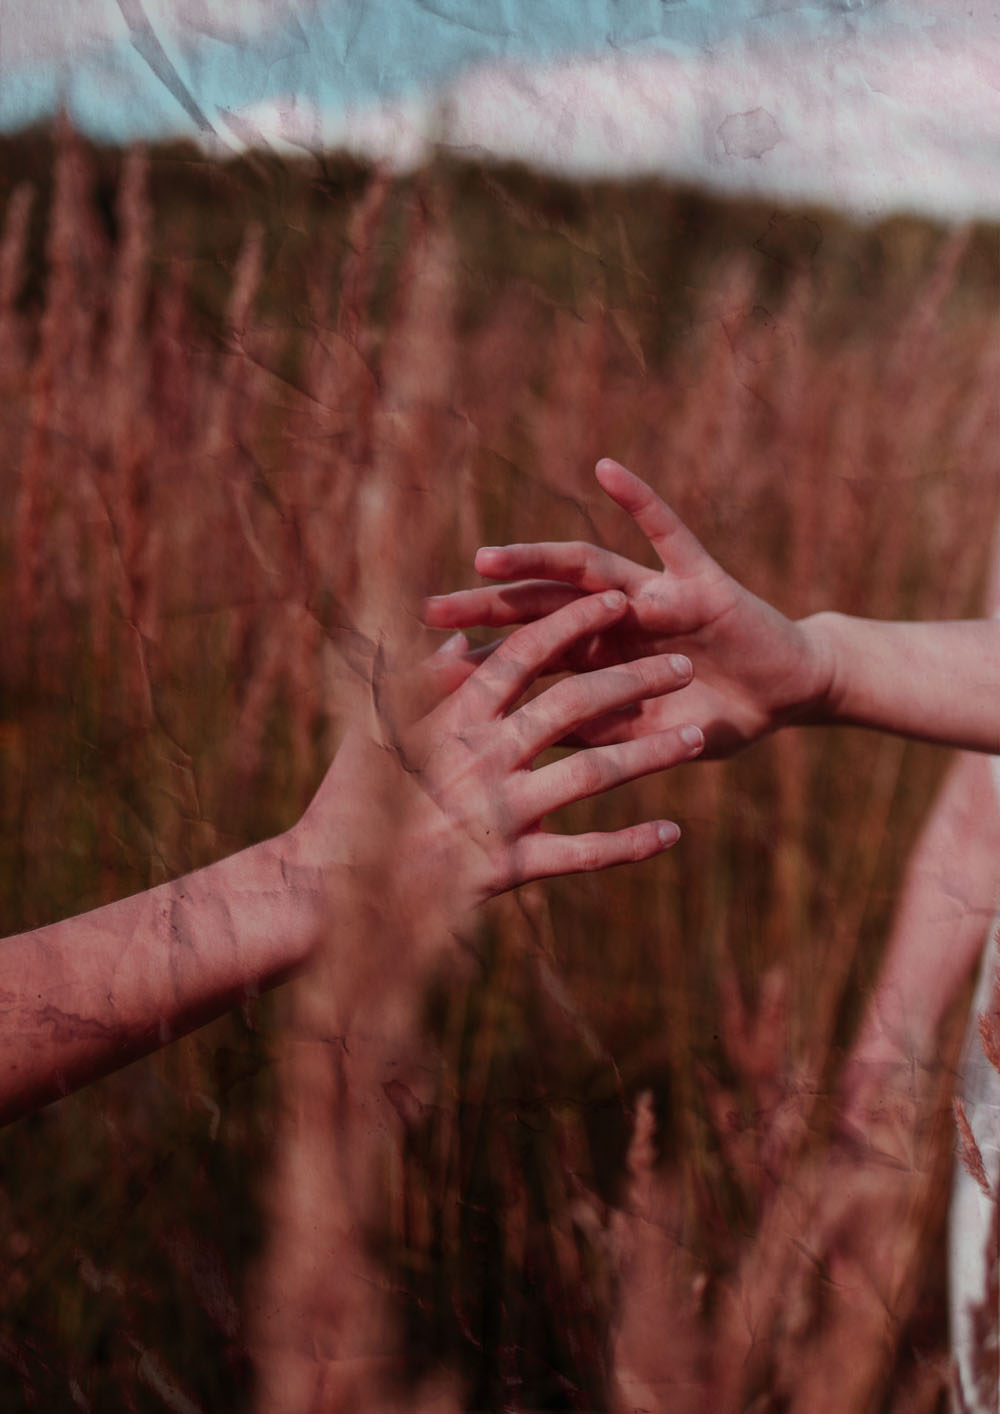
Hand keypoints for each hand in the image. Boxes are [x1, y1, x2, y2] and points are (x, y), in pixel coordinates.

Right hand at [294, 589, 703, 926]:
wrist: (328, 892)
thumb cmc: (347, 808)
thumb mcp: (375, 733)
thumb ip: (419, 685)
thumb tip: (460, 644)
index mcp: (453, 718)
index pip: (525, 656)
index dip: (574, 623)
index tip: (618, 599)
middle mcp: (483, 758)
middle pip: (575, 705)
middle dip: (633, 679)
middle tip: (681, 665)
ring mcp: (500, 814)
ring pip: (592, 773)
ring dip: (649, 753)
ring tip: (697, 738)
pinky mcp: (510, 868)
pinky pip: (583, 854)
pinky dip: (629, 844)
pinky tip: (672, 833)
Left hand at [424, 459, 833, 757]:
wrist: (789, 694)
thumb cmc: (716, 715)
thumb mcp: (647, 734)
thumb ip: (596, 727)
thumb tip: (528, 741)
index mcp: (598, 656)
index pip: (530, 651)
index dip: (482, 659)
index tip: (423, 669)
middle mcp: (616, 617)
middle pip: (540, 606)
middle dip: (486, 607)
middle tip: (429, 611)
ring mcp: (655, 594)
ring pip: (586, 569)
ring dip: (536, 560)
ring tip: (485, 556)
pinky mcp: (701, 580)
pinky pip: (667, 533)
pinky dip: (639, 499)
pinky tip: (605, 468)